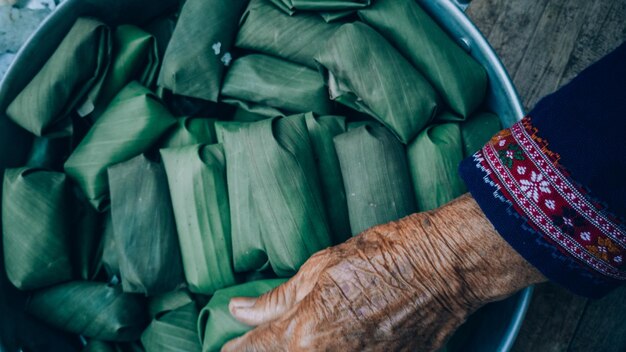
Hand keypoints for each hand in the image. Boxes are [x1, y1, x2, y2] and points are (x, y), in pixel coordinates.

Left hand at [222, 194, 545, 351]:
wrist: (444, 267)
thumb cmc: (383, 255)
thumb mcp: (321, 267)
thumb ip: (277, 299)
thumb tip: (239, 310)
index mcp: (306, 333)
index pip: (255, 351)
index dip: (235, 350)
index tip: (227, 349)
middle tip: (259, 342)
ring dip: (302, 349)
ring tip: (310, 331)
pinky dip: (334, 351)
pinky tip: (336, 338)